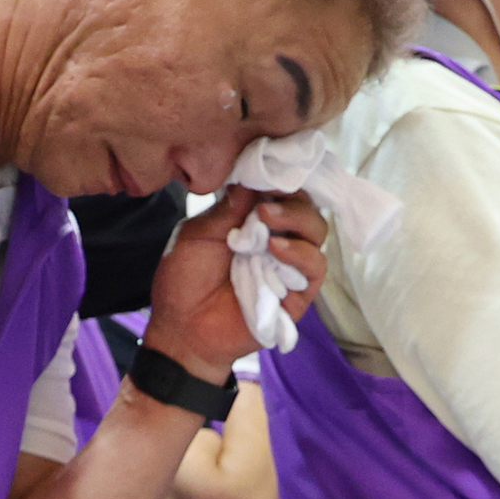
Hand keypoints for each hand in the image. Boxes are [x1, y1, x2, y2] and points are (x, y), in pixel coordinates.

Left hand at [146, 187, 324, 376]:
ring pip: (317, 231)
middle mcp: (276, 237)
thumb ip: (226, 209)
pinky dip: (300, 254)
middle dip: (290, 196)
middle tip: (266, 200)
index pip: (280, 189)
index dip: (279, 176)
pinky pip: (316, 267)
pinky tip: (275, 249)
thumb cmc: (184, 282)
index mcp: (252, 220)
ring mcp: (290, 265)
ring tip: (267, 219)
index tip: (267, 167)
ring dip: (296, 219)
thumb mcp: (197, 234)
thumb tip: (250, 179)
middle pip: (306, 205)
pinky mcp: (299, 294)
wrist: (182, 330)